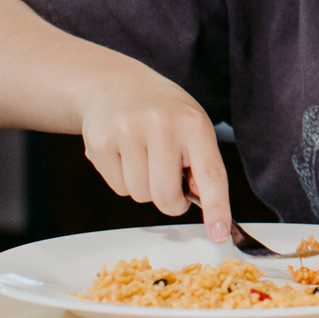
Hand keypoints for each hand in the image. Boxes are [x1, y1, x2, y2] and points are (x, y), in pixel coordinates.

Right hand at [77, 79, 230, 241]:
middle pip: (166, 197)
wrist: (116, 85)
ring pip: (140, 196)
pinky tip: (125, 153)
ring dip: (145, 186)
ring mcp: (127, 134)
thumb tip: (200, 201)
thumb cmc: (164, 112)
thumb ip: (201, 163)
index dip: (216, 207)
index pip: (210, 173)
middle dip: (169, 200)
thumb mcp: (193, 126)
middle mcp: (161, 126)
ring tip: (144, 155)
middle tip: (169, 177)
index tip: (218, 233)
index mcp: (194, 124)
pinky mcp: (100, 144)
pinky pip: (118, 188)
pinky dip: (124, 180)